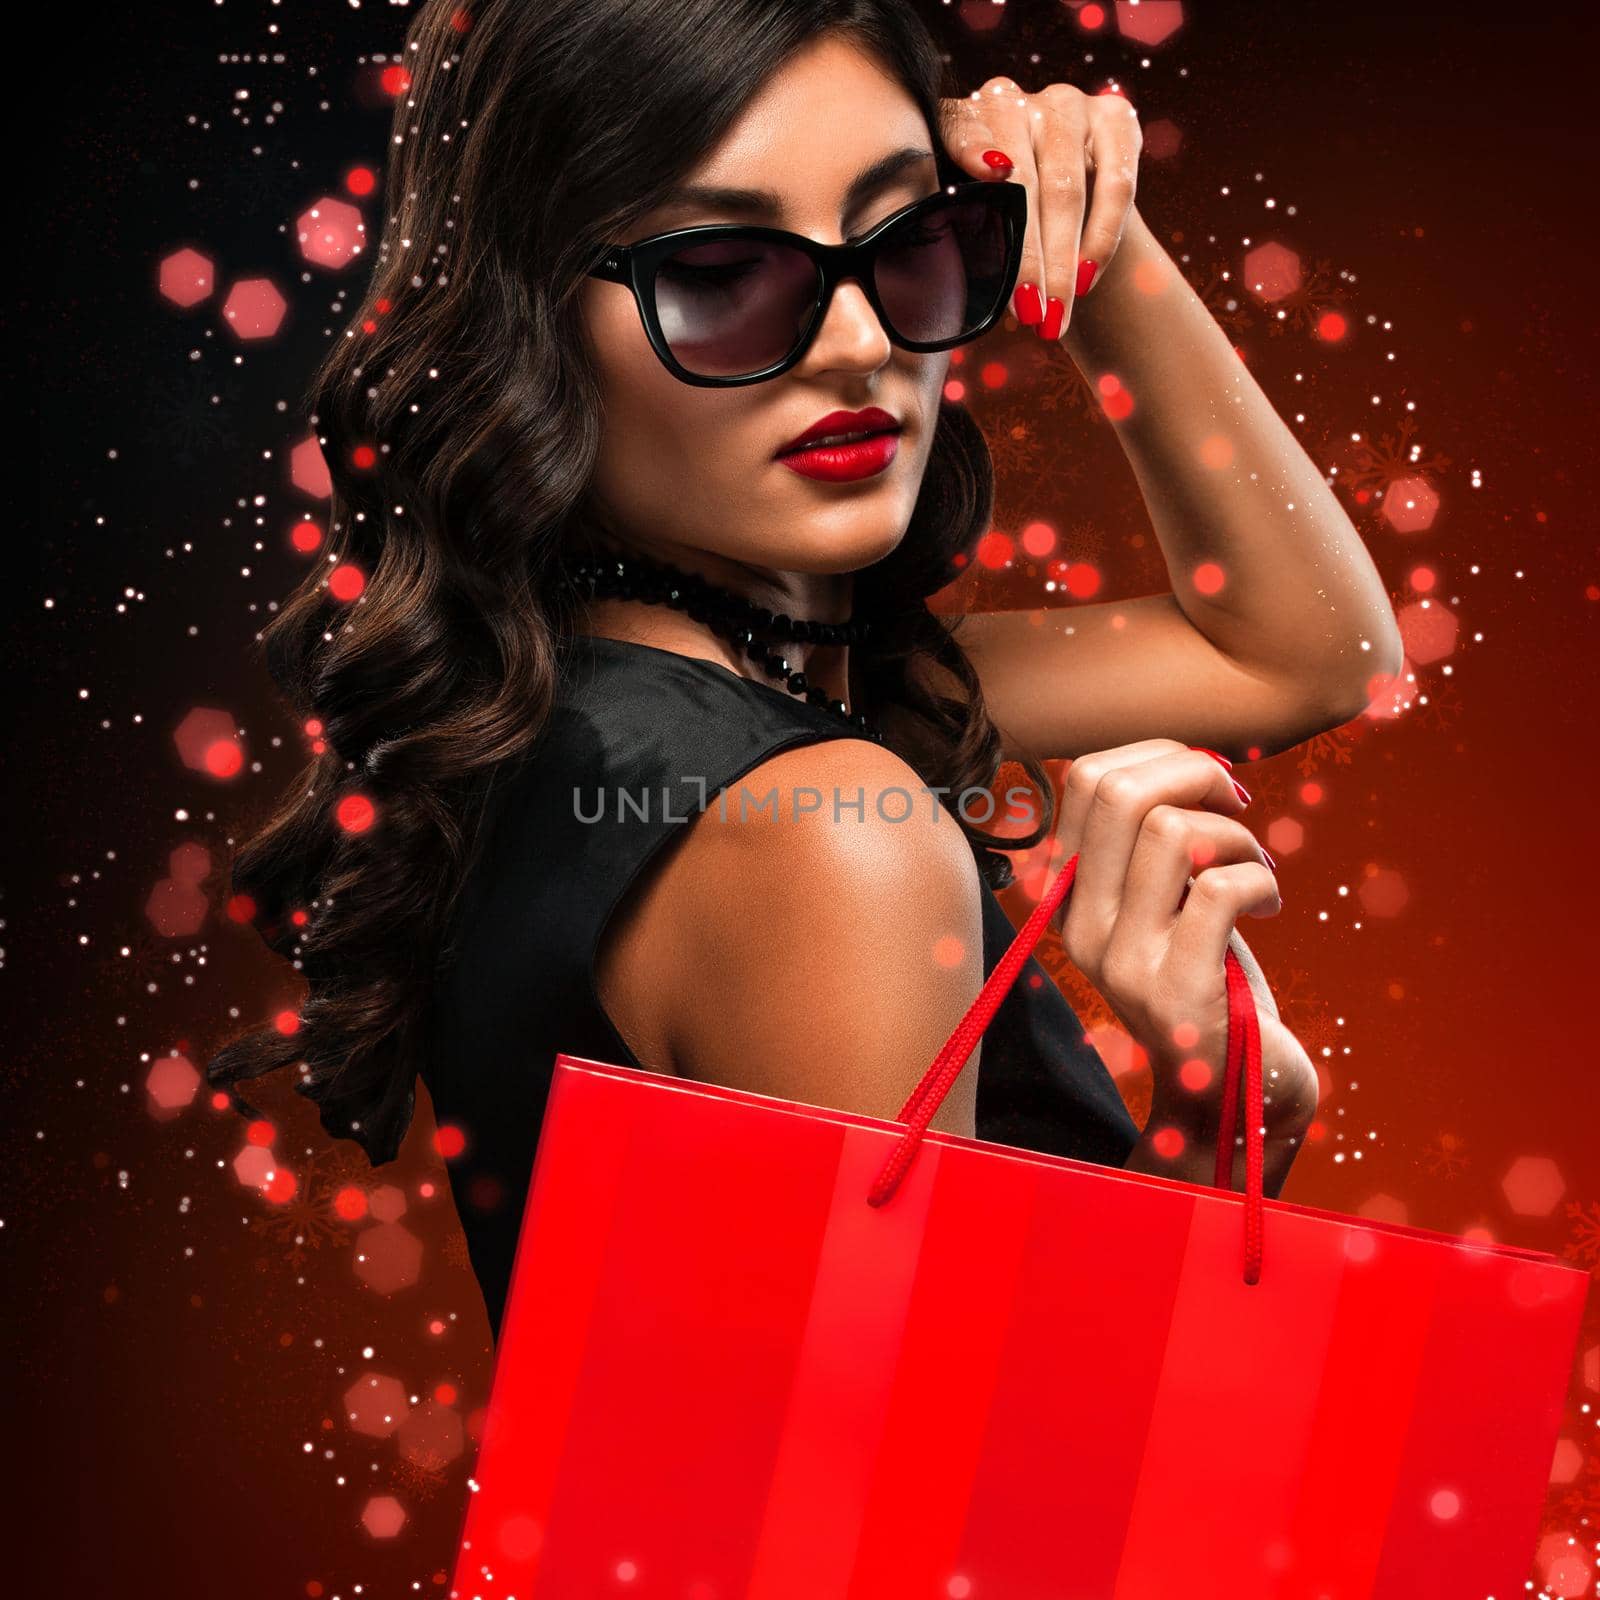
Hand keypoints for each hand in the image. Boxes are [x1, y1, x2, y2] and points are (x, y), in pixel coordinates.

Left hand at [938, 75, 1142, 340]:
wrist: (1053, 210)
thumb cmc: (992, 225)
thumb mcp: (965, 225)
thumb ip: (958, 230)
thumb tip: (944, 283)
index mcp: (960, 120)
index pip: (962, 130)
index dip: (973, 150)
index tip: (988, 176)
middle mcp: (1011, 100)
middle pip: (1022, 179)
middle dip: (1026, 257)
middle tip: (1028, 314)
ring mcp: (1064, 104)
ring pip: (1068, 188)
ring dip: (1063, 261)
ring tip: (1056, 315)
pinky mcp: (1115, 116)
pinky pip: (1116, 183)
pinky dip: (1102, 237)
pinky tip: (1087, 279)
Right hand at [1050, 739, 1319, 1187]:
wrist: (1230, 1095)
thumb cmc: (1213, 982)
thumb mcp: (1167, 904)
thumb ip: (1154, 841)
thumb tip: (1183, 759)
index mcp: (1071, 894)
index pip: (1086, 778)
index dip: (1159, 755)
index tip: (1208, 786)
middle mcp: (1082, 927)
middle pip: (1118, 792)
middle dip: (1194, 773)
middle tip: (1237, 805)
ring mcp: (1124, 963)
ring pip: (1169, 831)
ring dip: (1233, 833)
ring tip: (1256, 865)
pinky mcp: (1177, 993)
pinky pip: (1218, 889)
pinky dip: (1259, 879)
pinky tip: (1270, 904)